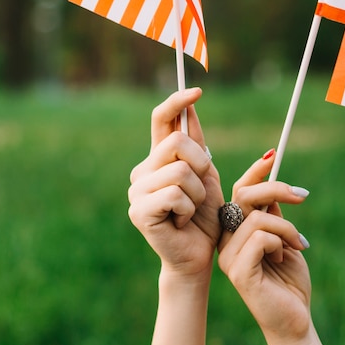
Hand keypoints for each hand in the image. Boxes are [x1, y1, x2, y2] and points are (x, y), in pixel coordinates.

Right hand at [128, 88, 223, 279]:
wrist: (199, 253)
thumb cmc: (204, 216)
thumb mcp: (206, 174)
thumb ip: (197, 144)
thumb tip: (191, 104)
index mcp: (158, 159)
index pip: (161, 119)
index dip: (177, 102)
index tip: (197, 91)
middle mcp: (143, 170)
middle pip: (177, 142)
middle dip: (201, 163)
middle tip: (201, 188)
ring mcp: (138, 190)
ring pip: (180, 171)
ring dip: (197, 193)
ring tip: (191, 210)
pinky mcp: (139, 211)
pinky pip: (175, 194)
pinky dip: (188, 209)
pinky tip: (182, 222)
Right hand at [218, 151, 311, 344]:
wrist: (295, 320)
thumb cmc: (289, 280)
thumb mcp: (283, 238)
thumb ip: (272, 214)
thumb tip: (273, 183)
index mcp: (234, 231)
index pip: (238, 191)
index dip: (255, 171)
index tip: (274, 154)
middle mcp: (225, 241)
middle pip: (243, 196)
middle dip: (275, 189)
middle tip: (302, 196)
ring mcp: (228, 256)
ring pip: (257, 218)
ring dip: (286, 227)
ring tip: (298, 244)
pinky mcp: (238, 272)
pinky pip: (260, 238)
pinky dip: (280, 243)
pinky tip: (284, 259)